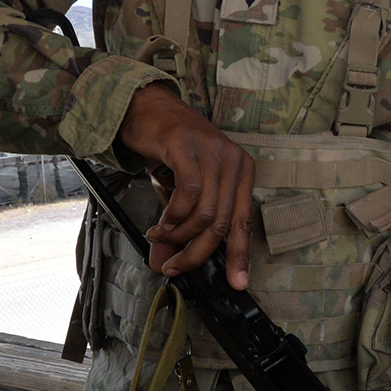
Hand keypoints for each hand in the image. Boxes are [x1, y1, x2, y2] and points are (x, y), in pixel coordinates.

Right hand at [116, 82, 254, 285]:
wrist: (147, 107)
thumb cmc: (168, 150)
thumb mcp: (178, 193)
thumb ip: (179, 227)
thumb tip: (164, 264)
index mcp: (242, 172)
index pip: (243, 222)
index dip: (240, 256)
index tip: (236, 283)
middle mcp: (234, 161)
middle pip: (222, 223)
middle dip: (196, 253)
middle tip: (173, 266)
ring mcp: (213, 151)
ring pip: (205, 213)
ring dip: (179, 235)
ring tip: (159, 238)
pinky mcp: (188, 145)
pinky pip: (188, 193)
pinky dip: (173, 216)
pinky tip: (160, 223)